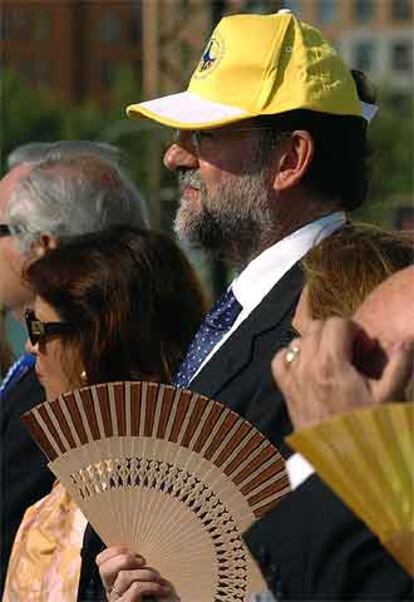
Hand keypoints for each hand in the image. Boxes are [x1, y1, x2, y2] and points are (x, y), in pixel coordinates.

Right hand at [97, 546, 178, 600]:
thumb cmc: (161, 589)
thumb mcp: (148, 569)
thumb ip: (137, 560)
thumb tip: (138, 535)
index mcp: (114, 579)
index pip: (101, 560)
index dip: (115, 551)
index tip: (135, 552)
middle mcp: (112, 590)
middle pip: (104, 569)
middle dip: (125, 559)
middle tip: (143, 562)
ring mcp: (117, 600)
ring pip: (124, 577)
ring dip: (146, 573)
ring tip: (158, 579)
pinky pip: (135, 589)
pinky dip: (151, 585)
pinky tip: (161, 588)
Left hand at [272, 317, 412, 430]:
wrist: (341, 459)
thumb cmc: (366, 427)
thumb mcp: (388, 397)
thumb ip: (399, 365)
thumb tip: (405, 340)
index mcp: (332, 363)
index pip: (337, 323)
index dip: (354, 329)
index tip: (363, 347)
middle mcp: (308, 365)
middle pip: (316, 326)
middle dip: (335, 331)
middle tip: (350, 349)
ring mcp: (294, 377)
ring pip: (298, 339)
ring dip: (315, 341)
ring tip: (331, 357)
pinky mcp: (286, 389)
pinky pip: (279, 359)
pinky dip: (291, 355)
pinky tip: (306, 364)